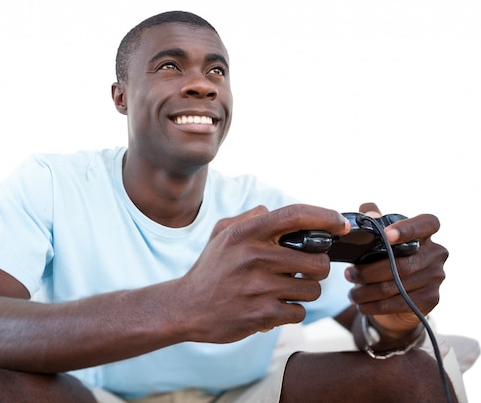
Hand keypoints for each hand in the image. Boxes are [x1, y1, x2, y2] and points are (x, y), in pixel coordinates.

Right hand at [176, 203, 348, 342]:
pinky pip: (299, 312)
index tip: (340, 224)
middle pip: (317, 261)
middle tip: (300, 271)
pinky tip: (272, 307)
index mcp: (245, 233)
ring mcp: (258, 287)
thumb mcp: (220, 235)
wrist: (186, 308)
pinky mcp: (262, 314)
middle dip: (315, 268)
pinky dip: (290, 311)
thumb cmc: (209, 270)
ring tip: (282, 290)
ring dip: (303, 292)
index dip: (325, 217)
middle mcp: (253, 256)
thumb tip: (271, 211)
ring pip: (312, 289)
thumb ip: (247, 219)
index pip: (295, 215)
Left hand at [346, 203, 448, 332]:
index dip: (408, 228)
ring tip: (351, 293)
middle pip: (401, 264)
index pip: (427, 223)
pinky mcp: (431, 298)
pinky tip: (361, 305)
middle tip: (348, 275)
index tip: (386, 234)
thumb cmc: (385, 260)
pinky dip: (375, 306)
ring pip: (397, 285)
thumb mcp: (378, 240)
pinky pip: (399, 303)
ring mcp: (437, 276)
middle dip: (368, 272)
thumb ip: (373, 222)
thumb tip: (365, 211)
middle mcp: (436, 253)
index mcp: (425, 234)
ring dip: (367, 291)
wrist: (399, 297)